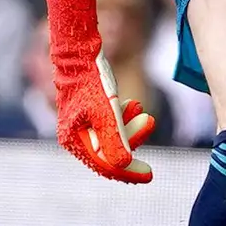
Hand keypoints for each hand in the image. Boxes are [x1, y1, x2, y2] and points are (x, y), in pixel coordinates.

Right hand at [47, 0, 156, 181]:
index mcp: (74, 141)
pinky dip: (123, 117)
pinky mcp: (89, 112)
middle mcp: (75, 136)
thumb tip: (124, 165)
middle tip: (151, 123)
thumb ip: (114, 138)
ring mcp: (82, 124)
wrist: (77, 50)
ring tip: (144, 110)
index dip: (128, 173)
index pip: (104, 166)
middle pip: (110, 152)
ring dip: (130, 126)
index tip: (150, 175)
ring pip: (112, 136)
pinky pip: (109, 123)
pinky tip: (134, 105)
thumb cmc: (90, 80)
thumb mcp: (106, 110)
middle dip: (133, 139)